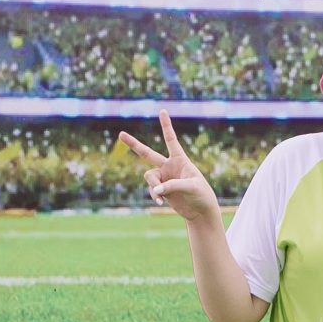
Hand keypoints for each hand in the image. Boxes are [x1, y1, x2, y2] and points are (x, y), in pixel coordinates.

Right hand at [115, 111, 220, 225]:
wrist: (200, 211)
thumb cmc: (201, 195)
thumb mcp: (191, 187)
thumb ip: (172, 186)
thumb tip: (155, 190)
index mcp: (180, 160)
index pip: (171, 140)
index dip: (166, 125)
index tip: (162, 110)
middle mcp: (169, 166)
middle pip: (147, 153)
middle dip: (134, 144)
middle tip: (120, 134)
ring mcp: (163, 178)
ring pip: (149, 176)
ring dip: (153, 185)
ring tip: (161, 196)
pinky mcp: (160, 190)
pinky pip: (151, 189)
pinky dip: (154, 195)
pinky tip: (161, 202)